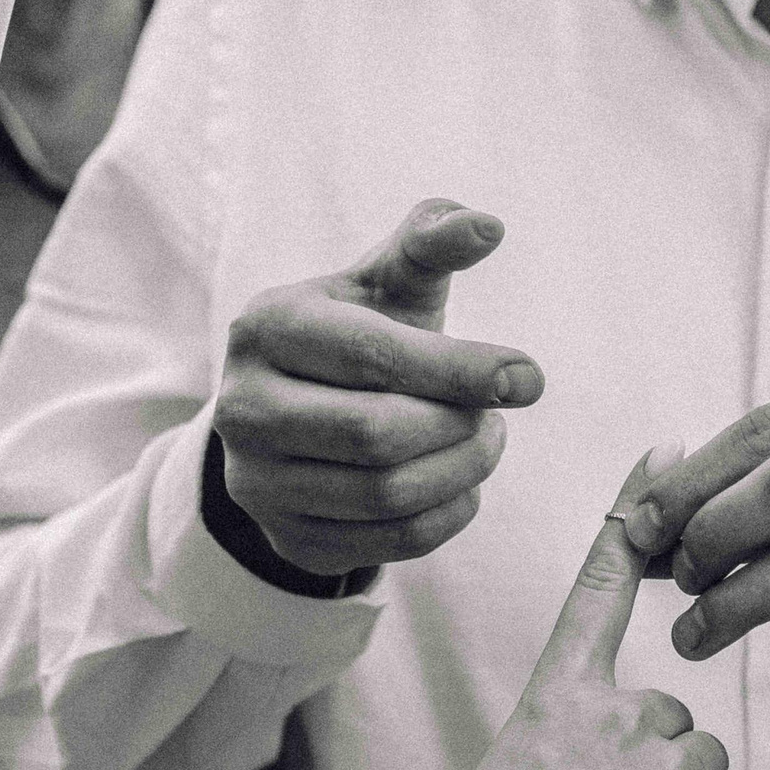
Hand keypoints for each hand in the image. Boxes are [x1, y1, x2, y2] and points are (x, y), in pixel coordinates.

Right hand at [214, 199, 544, 576]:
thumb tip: (486, 225)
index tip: (527, 378)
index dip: (460, 369)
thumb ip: (432, 243)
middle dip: (459, 425)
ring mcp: (256, 483)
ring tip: (484, 441)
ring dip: (463, 471)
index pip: (372, 356)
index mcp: (266, 326)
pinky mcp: (288, 539)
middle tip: (498, 415)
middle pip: (377, 434)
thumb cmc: (361, 334)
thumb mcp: (388, 282)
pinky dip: (448, 514)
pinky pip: (392, 544)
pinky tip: (460, 483)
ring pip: (386, 495)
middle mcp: (242, 407)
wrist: (300, 413)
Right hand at [441, 449, 734, 769]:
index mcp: (554, 695)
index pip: (598, 585)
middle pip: (668, 717)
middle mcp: (614, 710)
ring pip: (694, 769)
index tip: (668, 452)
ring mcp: (661, 759)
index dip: (635, 513)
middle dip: (648, 769)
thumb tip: (617, 746)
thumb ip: (571, 739)